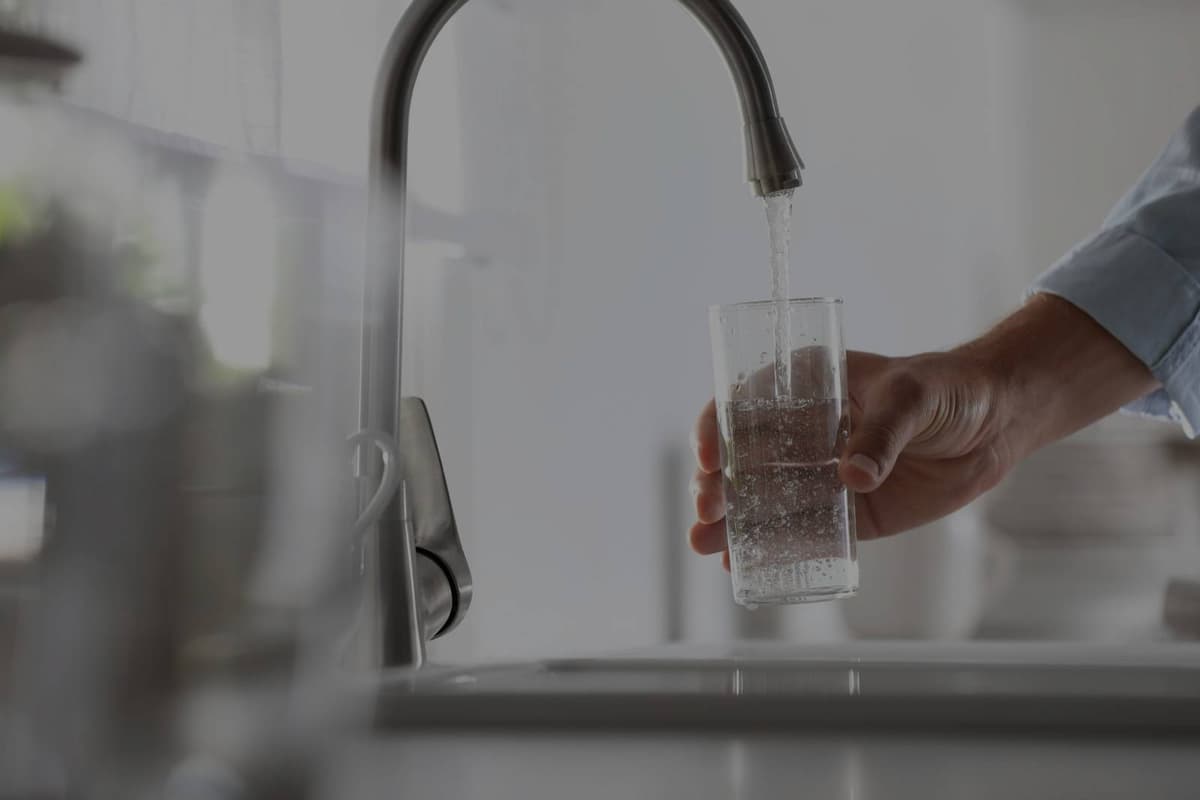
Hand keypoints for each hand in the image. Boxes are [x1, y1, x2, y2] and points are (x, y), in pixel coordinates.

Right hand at [689, 295, 1157, 568]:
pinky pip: (804, 532)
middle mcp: (802, 431)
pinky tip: (743, 565)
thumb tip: (851, 478)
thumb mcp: (912, 397)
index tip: (706, 456)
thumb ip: (883, 434)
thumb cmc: (949, 389)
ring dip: (731, 523)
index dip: (715, 428)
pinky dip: (774, 548)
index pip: (743, 403)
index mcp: (806, 386)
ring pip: (764, 500)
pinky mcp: (848, 512)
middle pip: (743, 458)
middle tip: (707, 509)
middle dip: (716, 485)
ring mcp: (821, 474)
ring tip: (705, 545)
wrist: (996, 424)